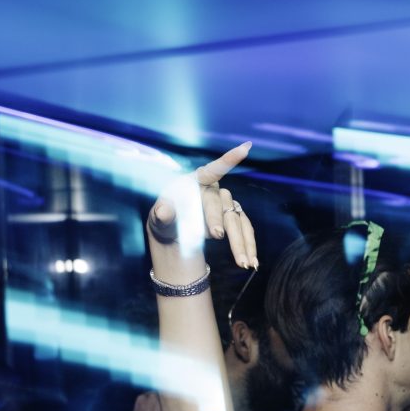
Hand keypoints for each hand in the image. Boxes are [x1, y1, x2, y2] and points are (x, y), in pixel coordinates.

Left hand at [147, 142, 260, 272]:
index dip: (228, 159)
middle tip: (216, 236)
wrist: (174, 235)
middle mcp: (212, 191)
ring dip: (240, 241)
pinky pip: (243, 230)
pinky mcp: (232, 219)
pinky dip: (247, 246)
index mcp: (194, 183)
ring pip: (236, 220)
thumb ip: (161, 215)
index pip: (211, 170)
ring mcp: (224, 205)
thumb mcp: (158, 219)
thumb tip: (164, 211)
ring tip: (244, 262)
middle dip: (216, 219)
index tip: (246, 148)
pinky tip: (250, 261)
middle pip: (218, 203)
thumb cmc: (164, 221)